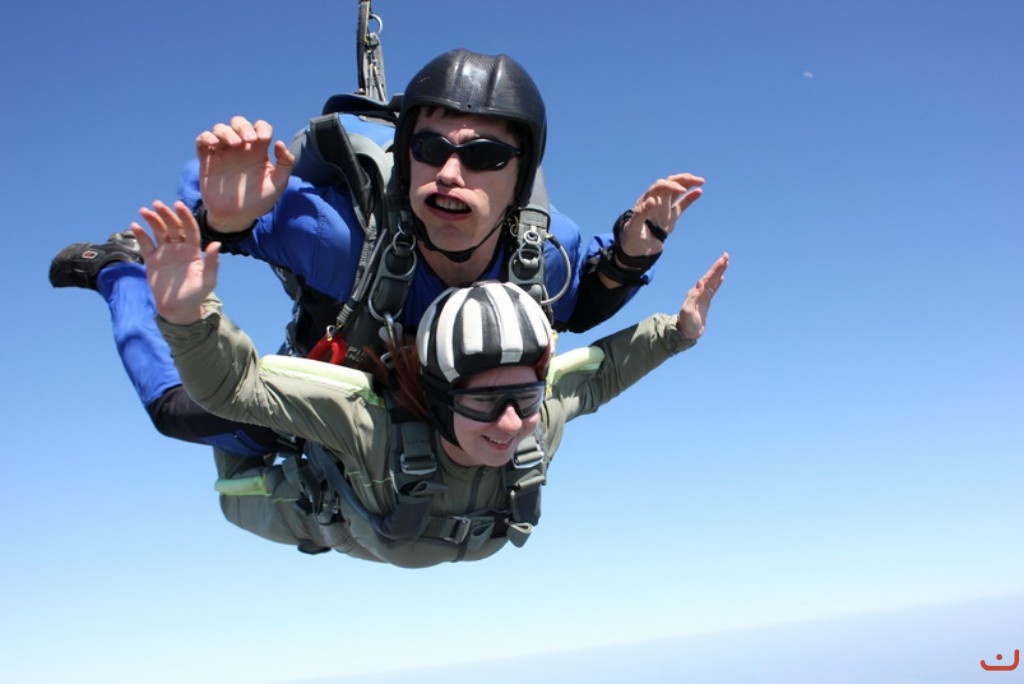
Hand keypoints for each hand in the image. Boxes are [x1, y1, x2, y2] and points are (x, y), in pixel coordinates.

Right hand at [131, 200, 220, 324]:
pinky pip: (146, 245)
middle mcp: (179, 248)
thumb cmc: (196, 295)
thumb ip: (212, 263)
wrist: (178, 309)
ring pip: (158, 232)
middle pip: (172, 227)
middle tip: (157, 204)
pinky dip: (140, 235)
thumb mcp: (208, 281)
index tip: (178, 205)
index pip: (190, 229)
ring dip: (152, 220)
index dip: (185, 217)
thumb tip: (216, 244)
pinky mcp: (152, 261)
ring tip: (144, 211)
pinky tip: (134, 225)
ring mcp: (165, 253)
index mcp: (193, 251)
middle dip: (166, 215)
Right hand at [195, 116, 294, 231]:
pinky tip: (214, 144)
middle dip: (243, 126)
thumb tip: (279, 142)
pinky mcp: (207, 160)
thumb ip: (285, 164)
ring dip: (226, 131)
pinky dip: (206, 137)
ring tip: (234, 144)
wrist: (237, 217)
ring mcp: (223, 152)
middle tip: (248, 140)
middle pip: (238, 123)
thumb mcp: (278, 184)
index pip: (260, 128)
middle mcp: (240, 148)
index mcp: (258, 151)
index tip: (264, 139)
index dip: (262, 128)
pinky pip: (202, 141)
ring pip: (220, 129)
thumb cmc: (259, 201)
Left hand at [619, 173, 704, 257]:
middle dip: (682, 179)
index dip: (670, 185)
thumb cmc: (631, 238)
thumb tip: (651, 200)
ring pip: (677, 191)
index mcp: (646, 200)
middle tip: (696, 180)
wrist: (635, 250)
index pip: (659, 186)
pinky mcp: (671, 217)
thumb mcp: (633, 227)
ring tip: (700, 181)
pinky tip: (699, 191)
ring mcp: (664, 208)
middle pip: (669, 183)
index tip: (681, 190)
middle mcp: (656, 201)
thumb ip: (641, 214)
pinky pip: (682, 204)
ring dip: (687, 184)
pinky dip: (690, 198)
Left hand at [677, 252, 728, 339]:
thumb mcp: (688, 310)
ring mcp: (702, 296)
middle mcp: (698, 292)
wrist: (686, 333)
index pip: (707, 277)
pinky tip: (721, 277)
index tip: (723, 260)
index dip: (715, 268)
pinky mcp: (705, 302)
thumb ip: (694, 296)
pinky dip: (717, 282)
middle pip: (710, 276)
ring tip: (725, 262)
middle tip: (726, 255)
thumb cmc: (686, 323)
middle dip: (718, 266)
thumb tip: (700, 282)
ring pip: (712, 281)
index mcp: (695, 293)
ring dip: (719, 272)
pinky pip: (713, 289)